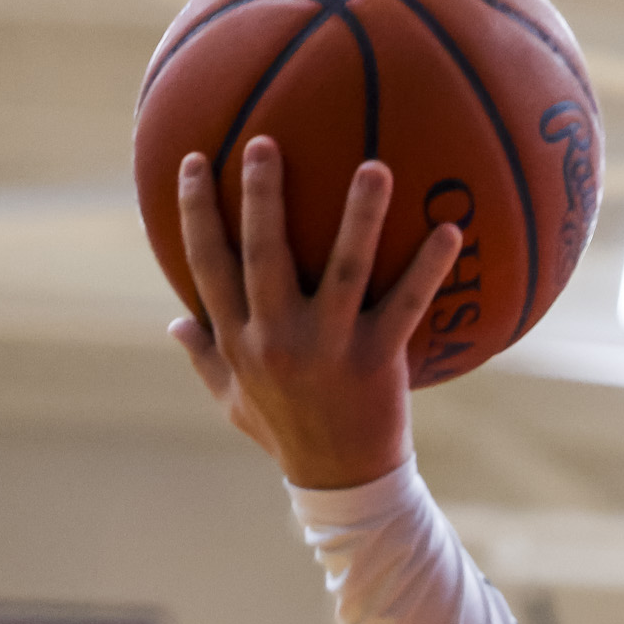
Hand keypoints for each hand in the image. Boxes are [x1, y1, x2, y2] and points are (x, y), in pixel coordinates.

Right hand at [169, 135, 464, 490]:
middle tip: (266, 140)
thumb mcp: (233, 401)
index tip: (196, 159)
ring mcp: (330, 346)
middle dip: (262, 194)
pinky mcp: (378, 358)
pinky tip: (450, 230)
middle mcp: (278, 338)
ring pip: (343, 268)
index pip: (207, 263)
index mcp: (239, 340)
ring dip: (360, 214)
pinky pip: (407, 304)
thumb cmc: (287, 435)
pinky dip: (429, 267)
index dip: (196, 210)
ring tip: (375, 166)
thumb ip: (204, 357)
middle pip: (263, 252)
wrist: (343, 483)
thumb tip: (173, 321)